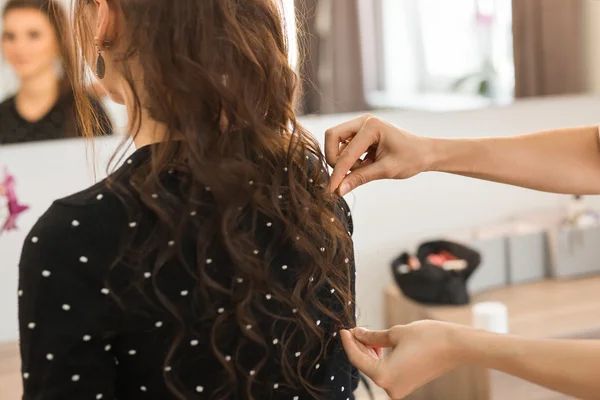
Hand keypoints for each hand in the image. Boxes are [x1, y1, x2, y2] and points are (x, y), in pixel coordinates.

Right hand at [325, 114, 433, 195]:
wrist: (425, 153)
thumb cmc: (411, 158)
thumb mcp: (386, 170)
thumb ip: (361, 178)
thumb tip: (339, 190)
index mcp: (372, 126)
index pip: (346, 152)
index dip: (338, 172)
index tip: (331, 189)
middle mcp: (364, 121)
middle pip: (332, 137)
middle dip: (335, 158)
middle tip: (346, 174)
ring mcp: (361, 125)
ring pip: (336, 142)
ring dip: (344, 160)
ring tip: (364, 168)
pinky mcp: (360, 132)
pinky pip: (344, 145)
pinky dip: (349, 159)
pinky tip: (365, 164)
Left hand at [340, 321, 463, 398]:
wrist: (457, 346)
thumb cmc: (428, 337)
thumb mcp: (395, 333)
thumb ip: (372, 337)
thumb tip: (357, 334)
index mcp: (384, 376)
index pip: (357, 358)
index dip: (348, 343)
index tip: (343, 329)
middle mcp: (390, 388)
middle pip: (365, 365)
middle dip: (358, 347)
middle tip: (354, 329)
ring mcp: (399, 388)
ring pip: (375, 368)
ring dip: (369, 352)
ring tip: (366, 334)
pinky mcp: (407, 384)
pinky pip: (386, 371)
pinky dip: (380, 358)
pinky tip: (377, 344)